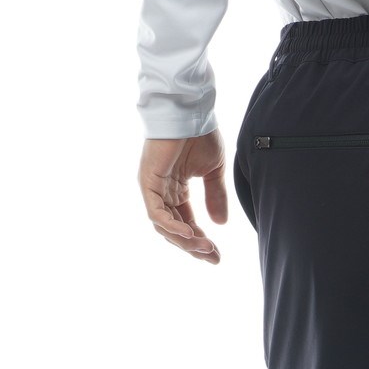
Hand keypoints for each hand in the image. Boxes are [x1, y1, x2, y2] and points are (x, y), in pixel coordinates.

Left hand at [137, 130, 227, 263]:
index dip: (201, 242)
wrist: (190, 110)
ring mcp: (153, 187)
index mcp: (175, 190)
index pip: (186, 224)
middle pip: (175, 230)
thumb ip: (216, 197)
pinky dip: (172, 226)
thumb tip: (221, 224)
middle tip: (213, 257)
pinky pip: (156, 213)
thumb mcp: (213, 172)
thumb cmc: (200, 134)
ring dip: (185, 241)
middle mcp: (162, 191)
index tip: (217, 256)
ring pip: (165, 226)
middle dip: (194, 247)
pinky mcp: (148, 182)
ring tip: (205, 248)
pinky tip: (190, 235)